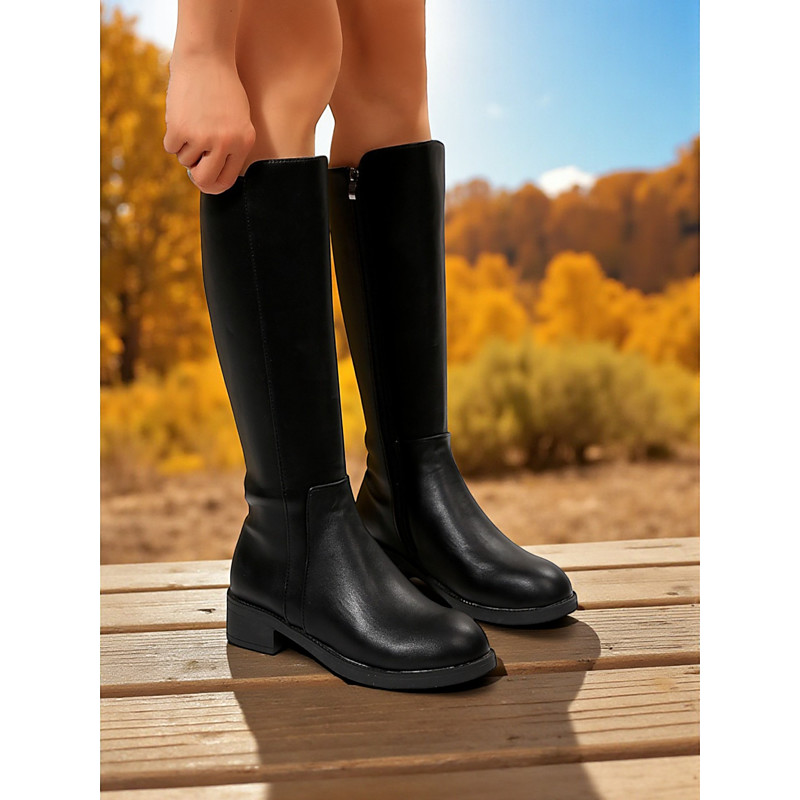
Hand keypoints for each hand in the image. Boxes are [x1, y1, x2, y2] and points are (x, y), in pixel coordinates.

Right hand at [163, 52, 255, 193]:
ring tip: (192, 121)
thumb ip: (231, 146)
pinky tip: (180, 115)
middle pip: (204, 180)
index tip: (206, 182)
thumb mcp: (238, 119)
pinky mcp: (180, 129)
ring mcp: (202, 137)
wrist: (206, 57)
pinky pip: (171, 147)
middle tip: (193, 166)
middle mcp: (225, 143)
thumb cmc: (222, 88)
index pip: (226, 180)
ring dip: (184, 146)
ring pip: (185, 160)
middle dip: (196, 176)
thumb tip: (211, 177)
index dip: (214, 184)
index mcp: (243, 142)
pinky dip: (172, 136)